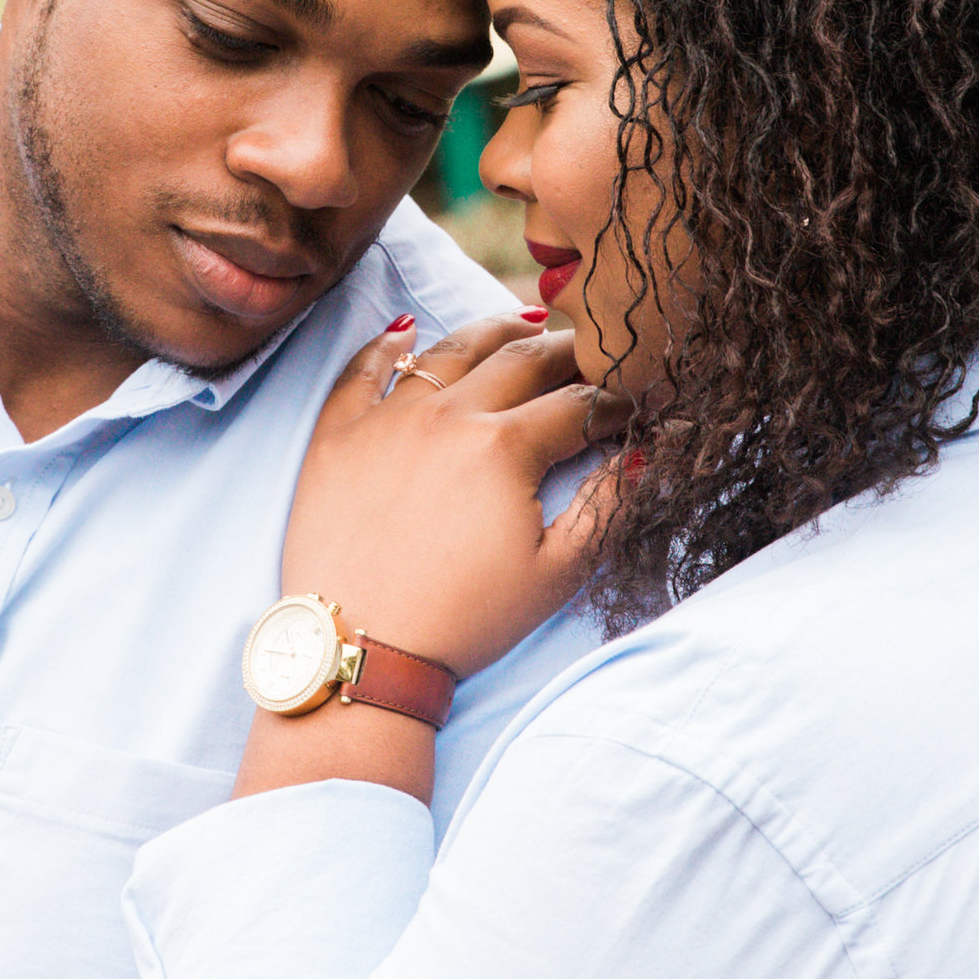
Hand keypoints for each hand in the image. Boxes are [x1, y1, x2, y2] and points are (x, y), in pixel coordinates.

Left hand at [282, 314, 613, 678]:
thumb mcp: (555, 575)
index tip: (635, 403)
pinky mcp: (337, 433)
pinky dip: (388, 344)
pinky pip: (363, 369)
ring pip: (450, 350)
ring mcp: (386, 418)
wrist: (359, 651)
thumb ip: (605, 507)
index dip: (615, 401)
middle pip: (521, 359)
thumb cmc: (463, 622)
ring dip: (495, 332)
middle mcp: (447, 415)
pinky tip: (407, 330)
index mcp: (504, 447)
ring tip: (523, 326)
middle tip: (592, 347)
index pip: (578, 403)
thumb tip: (640, 452)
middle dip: (568, 350)